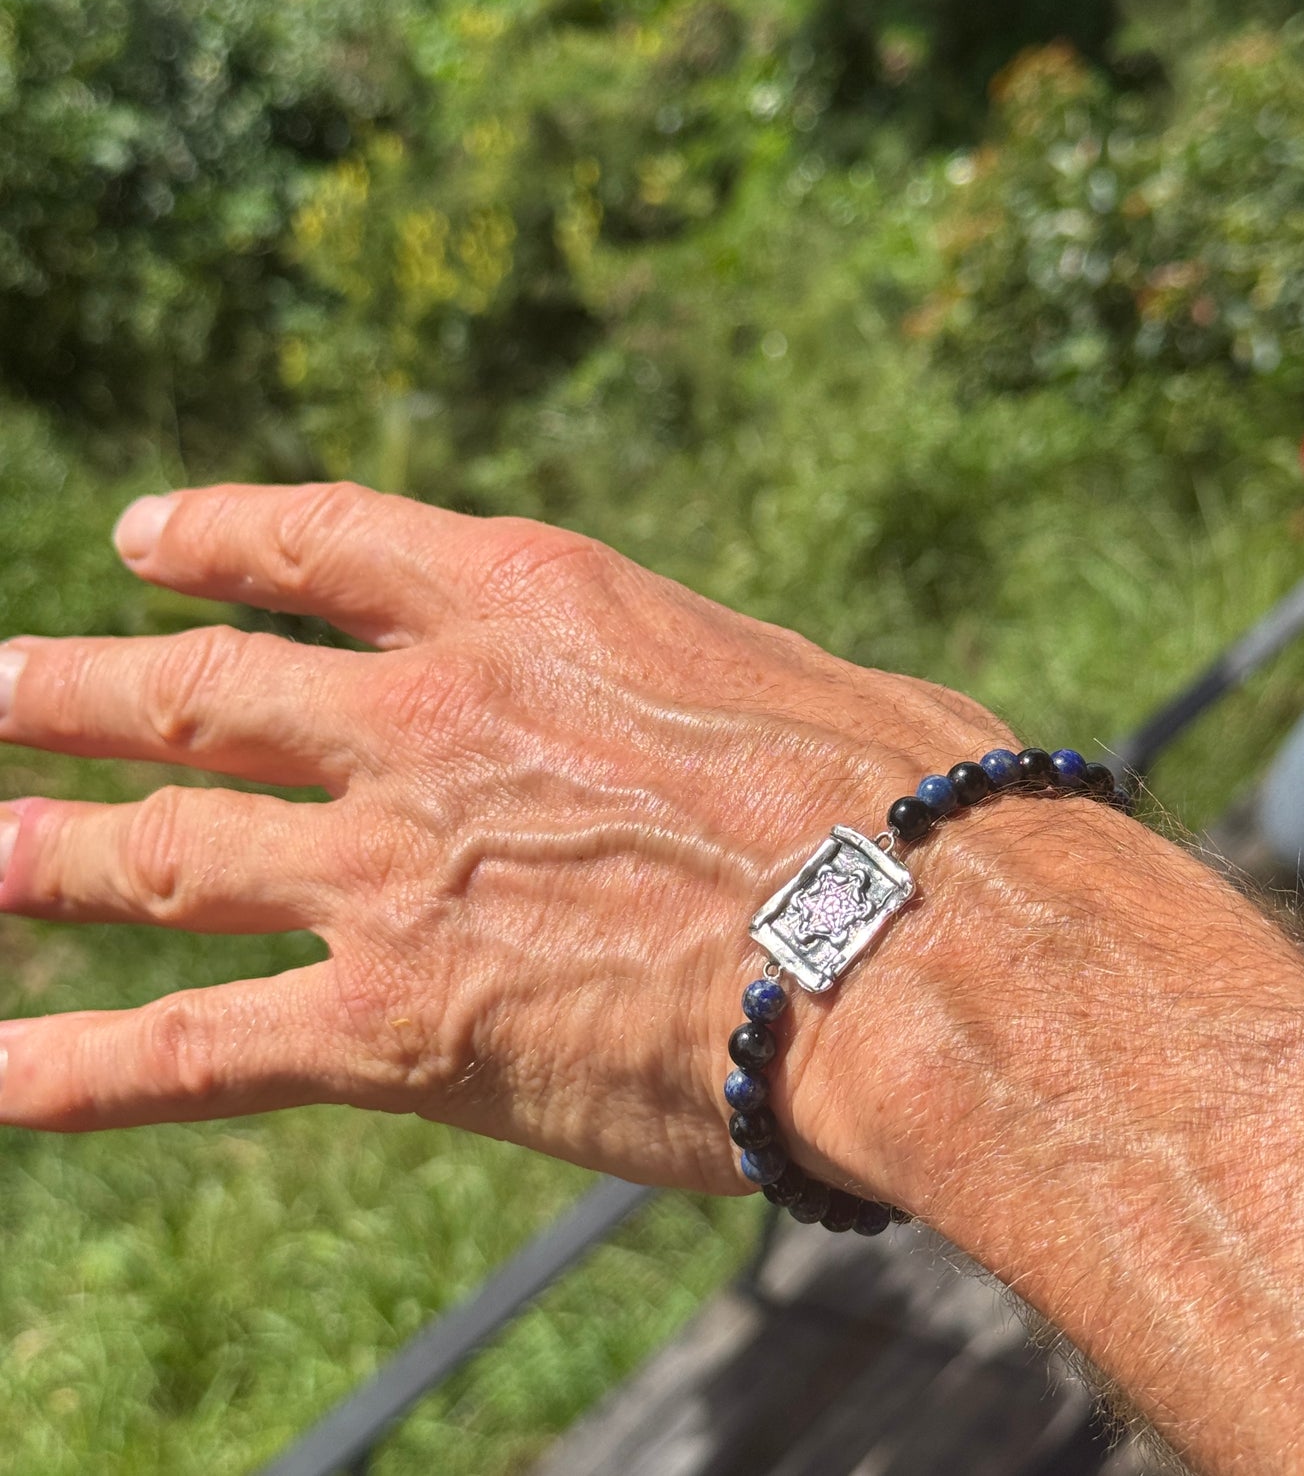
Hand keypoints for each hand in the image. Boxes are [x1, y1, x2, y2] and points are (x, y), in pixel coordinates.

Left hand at [0, 481, 1002, 1192]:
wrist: (918, 936)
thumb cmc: (901, 800)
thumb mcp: (771, 680)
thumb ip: (678, 695)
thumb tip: (698, 735)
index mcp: (530, 602)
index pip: (324, 543)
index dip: (220, 534)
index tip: (145, 537)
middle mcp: (425, 715)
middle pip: (200, 693)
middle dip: (79, 689)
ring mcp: (388, 864)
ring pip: (161, 852)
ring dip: (45, 855)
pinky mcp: (394, 1022)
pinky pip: (192, 1050)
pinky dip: (76, 1068)